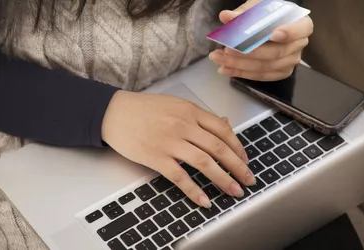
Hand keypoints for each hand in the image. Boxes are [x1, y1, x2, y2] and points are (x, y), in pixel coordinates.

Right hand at [102, 91, 255, 207]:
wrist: (114, 112)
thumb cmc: (143, 108)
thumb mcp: (175, 104)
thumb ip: (199, 115)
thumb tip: (224, 124)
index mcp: (190, 111)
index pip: (222, 130)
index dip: (238, 147)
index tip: (245, 159)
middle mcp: (183, 125)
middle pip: (218, 148)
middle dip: (238, 166)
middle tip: (249, 179)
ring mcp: (170, 142)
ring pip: (204, 163)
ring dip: (223, 179)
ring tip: (234, 191)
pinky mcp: (156, 157)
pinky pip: (180, 177)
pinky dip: (194, 190)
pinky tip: (204, 200)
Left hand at [210, 0, 313, 80]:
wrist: (272, 26)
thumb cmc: (268, 15)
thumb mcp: (258, 8)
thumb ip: (244, 13)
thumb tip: (226, 16)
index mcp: (301, 24)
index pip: (300, 29)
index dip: (288, 33)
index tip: (273, 34)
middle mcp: (298, 45)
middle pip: (275, 52)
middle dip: (248, 53)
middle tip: (227, 49)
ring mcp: (290, 61)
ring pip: (264, 67)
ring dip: (239, 65)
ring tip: (219, 58)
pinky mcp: (279, 73)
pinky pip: (260, 76)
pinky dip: (240, 73)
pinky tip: (225, 69)